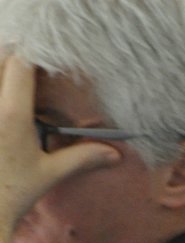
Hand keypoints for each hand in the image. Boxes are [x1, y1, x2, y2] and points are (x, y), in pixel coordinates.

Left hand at [0, 55, 122, 242]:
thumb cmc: (11, 193)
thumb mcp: (49, 173)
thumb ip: (82, 157)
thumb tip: (114, 153)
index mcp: (10, 115)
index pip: (20, 64)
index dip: (33, 51)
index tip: (45, 50)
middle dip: (12, 55)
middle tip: (29, 58)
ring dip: (2, 70)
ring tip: (14, 73)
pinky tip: (5, 96)